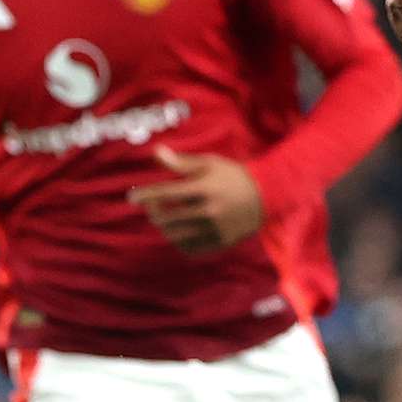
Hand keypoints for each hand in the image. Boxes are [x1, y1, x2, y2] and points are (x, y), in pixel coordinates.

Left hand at [126, 144, 266, 253]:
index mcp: (205, 188)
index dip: (146, 195)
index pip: (166, 194)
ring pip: (177, 235)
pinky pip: (192, 248)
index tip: (132, 197)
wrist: (269, 195)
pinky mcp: (222, 241)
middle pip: (168, 218)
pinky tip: (179, 233)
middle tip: (152, 207)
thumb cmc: (234, 175)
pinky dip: (180, 243)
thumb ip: (181, 162)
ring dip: (165, 228)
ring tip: (164, 219)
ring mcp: (216, 229)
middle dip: (154, 212)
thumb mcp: (210, 163)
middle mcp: (209, 210)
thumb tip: (156, 153)